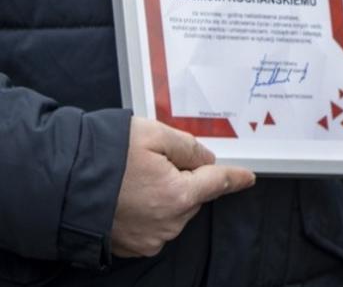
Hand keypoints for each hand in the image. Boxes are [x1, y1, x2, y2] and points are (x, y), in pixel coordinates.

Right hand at [110, 117, 255, 257]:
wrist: (55, 184)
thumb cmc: (98, 158)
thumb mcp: (152, 135)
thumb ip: (188, 147)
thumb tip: (206, 161)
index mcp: (178, 195)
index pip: (217, 183)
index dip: (234, 177)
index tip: (247, 177)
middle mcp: (167, 223)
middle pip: (192, 196)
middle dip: (181, 179)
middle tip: (149, 163)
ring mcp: (148, 238)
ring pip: (173, 211)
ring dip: (162, 195)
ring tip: (129, 179)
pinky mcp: (131, 246)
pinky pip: (153, 225)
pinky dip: (146, 211)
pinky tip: (124, 196)